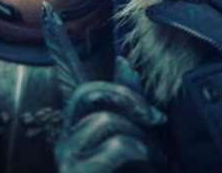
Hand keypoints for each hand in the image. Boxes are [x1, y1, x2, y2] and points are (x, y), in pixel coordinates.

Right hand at [55, 56, 166, 172]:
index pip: (85, 92)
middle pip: (87, 93)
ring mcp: (68, 158)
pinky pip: (115, 145)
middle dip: (126, 96)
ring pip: (105, 119)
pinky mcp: (76, 172)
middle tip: (155, 118)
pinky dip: (140, 151)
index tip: (127, 64)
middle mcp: (65, 141)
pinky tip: (151, 164)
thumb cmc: (133, 171)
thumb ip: (128, 104)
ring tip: (156, 154)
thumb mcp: (135, 136)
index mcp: (77, 131)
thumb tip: (123, 61)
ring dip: (139, 134)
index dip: (107, 77)